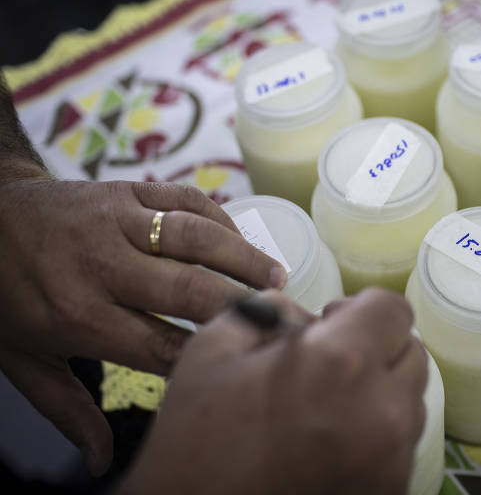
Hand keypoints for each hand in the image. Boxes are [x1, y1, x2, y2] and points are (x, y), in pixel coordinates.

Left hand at [0, 174, 287, 474]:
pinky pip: (186, 200)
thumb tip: (100, 462)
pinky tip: (240, 241)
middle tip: (281, 319)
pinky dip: (221, 220)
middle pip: (189, 289)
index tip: (245, 363)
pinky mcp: (127, 191)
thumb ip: (68, 411)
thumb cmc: (7, 296)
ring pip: (196, 236)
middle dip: (240, 307)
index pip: (160, 345)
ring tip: (277, 276)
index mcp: (79, 316)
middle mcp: (103, 266)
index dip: (208, 357)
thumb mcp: (24, 361)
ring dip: (244, 257)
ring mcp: (117, 221)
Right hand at [118, 288, 427, 494]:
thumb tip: (307, 314)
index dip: (362, 307)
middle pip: (411, 352)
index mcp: (341, 364)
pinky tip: (333, 441)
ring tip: (329, 406)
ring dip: (380, 390)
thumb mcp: (214, 351)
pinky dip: (378, 432)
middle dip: (375, 346)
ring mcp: (393, 458)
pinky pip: (402, 443)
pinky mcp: (392, 490)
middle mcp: (383, 411)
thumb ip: (271, 311)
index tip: (332, 322)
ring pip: (411, 399)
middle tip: (329, 362)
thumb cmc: (196, 442)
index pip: (393, 309)